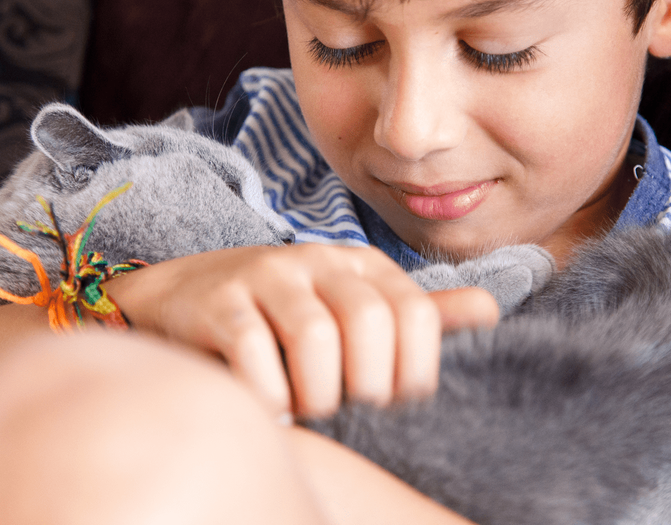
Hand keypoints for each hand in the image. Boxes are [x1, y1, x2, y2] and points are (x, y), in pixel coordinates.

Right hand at [102, 244, 498, 419]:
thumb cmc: (281, 316)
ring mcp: (265, 277)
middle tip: (346, 409)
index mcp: (361, 265)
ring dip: (316, 394)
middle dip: (365, 386)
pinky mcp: (218, 304)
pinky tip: (269, 408)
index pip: (416, 315)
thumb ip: (418, 315)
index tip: (391, 404)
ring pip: (315, 340)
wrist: (179, 297)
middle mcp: (317, 261)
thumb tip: (491, 311)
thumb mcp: (352, 308)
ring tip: (306, 406)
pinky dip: (269, 397)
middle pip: (370, 324)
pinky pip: (254, 353)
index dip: (414, 373)